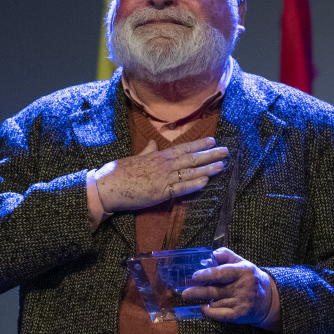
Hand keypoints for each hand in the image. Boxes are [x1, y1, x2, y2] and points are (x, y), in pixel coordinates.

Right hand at [94, 137, 227, 211]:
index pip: (183, 148)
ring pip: (190, 172)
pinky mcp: (160, 193)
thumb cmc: (118, 172)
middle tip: (226, 151)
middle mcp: (163, 165)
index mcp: (158, 156)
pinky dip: (194, 185)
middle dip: (210, 154)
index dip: (199, 144)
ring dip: (208, 169)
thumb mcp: (135, 157)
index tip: (213, 140)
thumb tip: (151, 143)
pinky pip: (181, 188)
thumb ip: (146, 151)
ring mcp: (163, 179)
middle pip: (191, 158)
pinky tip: (206, 181)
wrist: (107, 186)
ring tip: (222, 165)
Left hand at [182, 247, 280, 330]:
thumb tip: (208, 256)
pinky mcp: (239, 314)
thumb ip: (225, 256)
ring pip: (216, 302)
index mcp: (244, 271)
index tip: (194, 276)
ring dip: (201, 300)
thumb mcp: (241, 262)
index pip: (223, 273)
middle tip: (185, 292)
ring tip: (190, 296)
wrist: (267, 299)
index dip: (207, 274)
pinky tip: (204, 307)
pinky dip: (210, 312)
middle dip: (198, 292)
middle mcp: (244, 287)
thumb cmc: (249, 278)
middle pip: (216, 290)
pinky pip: (220, 315)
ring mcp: (241, 302)